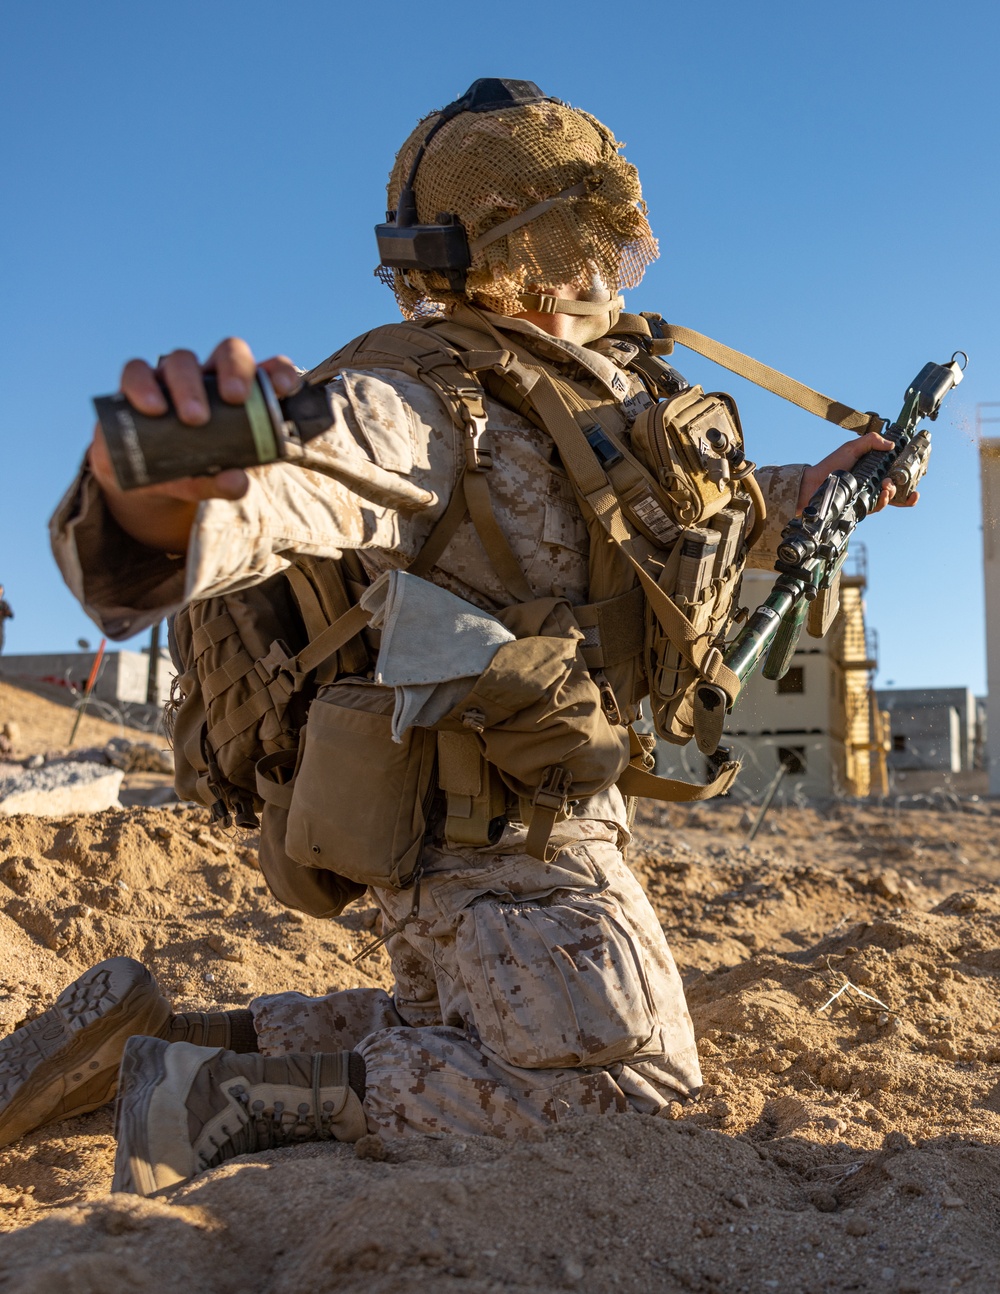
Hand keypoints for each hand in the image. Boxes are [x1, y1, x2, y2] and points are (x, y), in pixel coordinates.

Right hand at [89, 338, 299, 550]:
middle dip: (235, 369)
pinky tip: (152, 409)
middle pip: (227, 352)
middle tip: (235, 398)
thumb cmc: (190, 471)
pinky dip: (144, 385)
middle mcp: (209, 379)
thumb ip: (224, 483)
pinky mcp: (137, 385)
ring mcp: (172, 378)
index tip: (284, 387)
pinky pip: (136, 370)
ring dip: (189, 385)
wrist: (142, 480)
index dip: (279, 370)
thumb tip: (236, 482)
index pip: (267, 370)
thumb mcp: (208, 481)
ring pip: (182, 359)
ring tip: (194, 419)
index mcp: (239, 396)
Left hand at [796, 429, 919, 515]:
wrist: (814, 483)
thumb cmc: (831, 465)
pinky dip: (884, 501)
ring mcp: (868, 495)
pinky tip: (884, 495)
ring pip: (890, 497)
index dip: (907, 472)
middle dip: (904, 485)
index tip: (916, 470)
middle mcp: (873, 482)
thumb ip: (870, 442)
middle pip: (897, 486)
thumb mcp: (852, 448)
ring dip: (893, 492)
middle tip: (894, 480)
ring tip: (887, 486)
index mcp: (873, 468)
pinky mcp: (862, 506)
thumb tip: (890, 444)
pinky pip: (878, 506)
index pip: (895, 471)